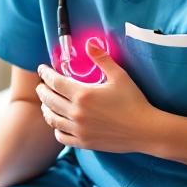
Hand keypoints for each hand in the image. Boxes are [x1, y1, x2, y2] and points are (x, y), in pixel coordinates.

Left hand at [36, 41, 163, 152]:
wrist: (145, 130)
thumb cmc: (134, 101)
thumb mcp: (119, 76)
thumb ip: (101, 59)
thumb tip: (89, 43)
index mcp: (83, 94)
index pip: (55, 82)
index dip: (45, 74)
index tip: (42, 69)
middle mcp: (77, 113)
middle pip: (49, 99)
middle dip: (42, 90)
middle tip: (41, 85)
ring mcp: (79, 129)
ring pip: (52, 119)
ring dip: (46, 108)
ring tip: (46, 102)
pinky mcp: (84, 142)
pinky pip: (61, 136)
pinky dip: (56, 128)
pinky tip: (58, 122)